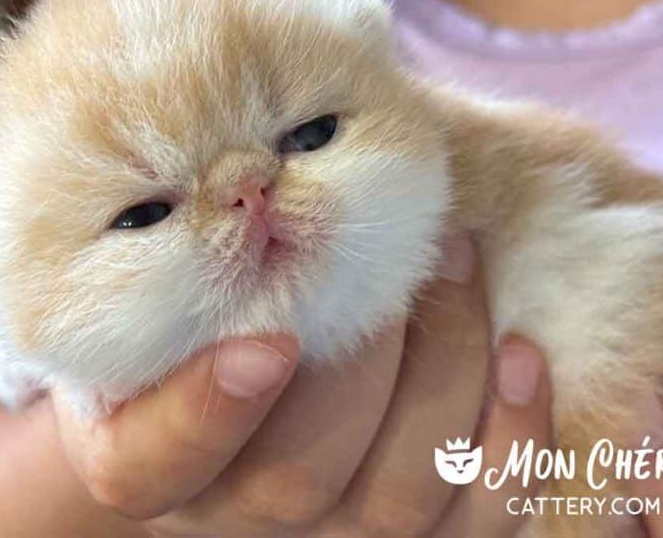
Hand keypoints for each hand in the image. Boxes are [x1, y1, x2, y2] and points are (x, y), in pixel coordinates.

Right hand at [53, 234, 553, 536]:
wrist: (254, 344)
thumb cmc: (208, 287)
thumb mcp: (170, 263)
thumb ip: (195, 236)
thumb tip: (244, 161)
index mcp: (140, 449)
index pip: (151, 467)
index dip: (208, 416)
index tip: (270, 344)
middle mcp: (232, 507)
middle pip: (290, 484)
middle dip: (358, 366)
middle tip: (387, 253)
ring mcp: (328, 530)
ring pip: (394, 503)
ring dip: (444, 376)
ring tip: (456, 259)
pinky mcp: (413, 532)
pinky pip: (475, 524)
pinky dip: (512, 443)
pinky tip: (521, 354)